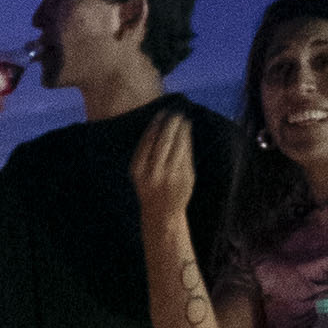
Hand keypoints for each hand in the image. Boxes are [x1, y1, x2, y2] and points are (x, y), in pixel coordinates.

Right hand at [131, 105, 196, 222]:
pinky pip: (187, 155)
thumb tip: (158, 124)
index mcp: (139, 170)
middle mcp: (154, 173)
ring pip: (179, 147)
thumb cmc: (149, 187)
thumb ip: (146, 153)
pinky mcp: (186, 178)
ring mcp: (172, 176)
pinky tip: (187, 133)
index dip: (156, 125)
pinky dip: (188, 141)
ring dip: (182, 131)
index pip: (148, 141)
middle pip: (164, 141)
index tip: (161, 113)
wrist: (162, 214)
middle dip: (171, 125)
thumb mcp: (140, 173)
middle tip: (176, 113)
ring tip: (184, 120)